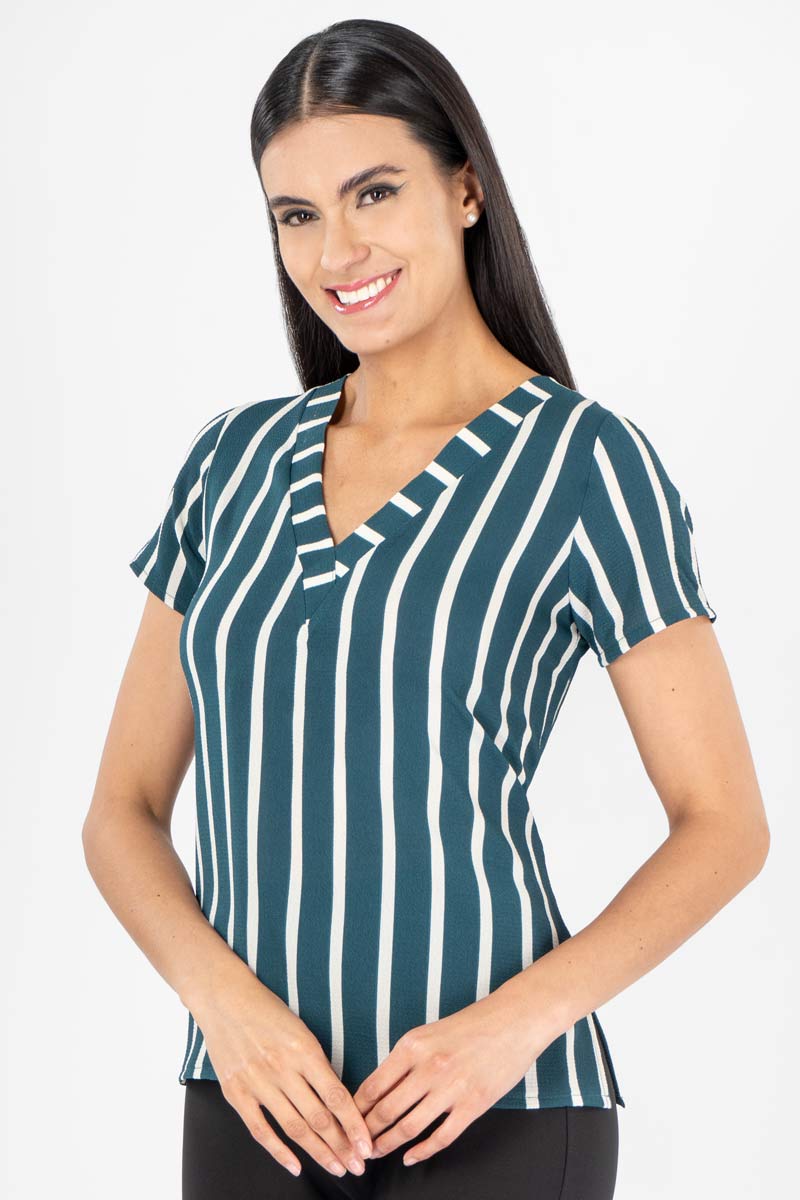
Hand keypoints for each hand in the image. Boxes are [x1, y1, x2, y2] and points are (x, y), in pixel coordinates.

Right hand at [191, 963, 373, 1178]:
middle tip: (358, 1165)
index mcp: (304, 1049)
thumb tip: (338, 1099)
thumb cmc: (267, 1010)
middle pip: (318, 1117)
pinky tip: (296, 1165)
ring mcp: (258, 1082)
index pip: (336, 1095)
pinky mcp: (236, 1092)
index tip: (367, 1144)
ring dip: (318, 1152)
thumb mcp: (301, 1029)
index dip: (354, 1125)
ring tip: (336, 1168)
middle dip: (342, 1146)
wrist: (224, 998)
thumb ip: (317, 1063)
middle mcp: (282, 1068)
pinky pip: (260, 1130)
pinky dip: (279, 1151)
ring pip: (294, 1127)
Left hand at [351, 990, 549, 1165]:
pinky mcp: (473, 1104)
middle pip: (386, 1110)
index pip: (374, 1085)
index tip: (347, 1121)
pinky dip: (422, 1151)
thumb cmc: (471, 1025)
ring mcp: (451, 1088)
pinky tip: (411, 1157)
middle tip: (357, 1144)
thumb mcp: (428, 1032)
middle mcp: (429, 1066)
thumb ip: (405, 1059)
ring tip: (377, 1153)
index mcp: (413, 1045)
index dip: (356, 1109)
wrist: (513, 1021)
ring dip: (388, 1144)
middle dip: (367, 1132)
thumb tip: (379, 1089)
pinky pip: (441, 1137)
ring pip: (409, 1126)